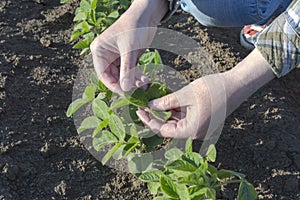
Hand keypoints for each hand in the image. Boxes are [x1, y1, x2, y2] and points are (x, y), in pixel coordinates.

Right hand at [90, 0, 167, 94]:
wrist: (147, 15)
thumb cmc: (134, 27)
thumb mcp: (130, 49)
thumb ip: (127, 69)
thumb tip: (125, 89)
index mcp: (99, 51)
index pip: (103, 74)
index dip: (114, 86)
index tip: (125, 94)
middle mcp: (106, 55)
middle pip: (113, 77)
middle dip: (126, 85)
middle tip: (137, 92)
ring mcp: (116, 57)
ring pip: (122, 76)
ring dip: (133, 82)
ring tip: (144, 85)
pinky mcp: (126, 58)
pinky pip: (130, 71)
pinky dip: (137, 77)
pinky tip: (146, 80)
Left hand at [137, 48, 274, 138]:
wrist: (238, 85)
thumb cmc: (214, 89)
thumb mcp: (186, 94)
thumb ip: (166, 101)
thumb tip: (150, 105)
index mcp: (191, 130)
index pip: (163, 130)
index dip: (149, 121)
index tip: (139, 110)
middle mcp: (195, 133)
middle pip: (169, 128)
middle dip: (156, 116)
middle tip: (143, 104)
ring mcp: (199, 127)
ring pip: (176, 122)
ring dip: (165, 112)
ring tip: (154, 100)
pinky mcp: (202, 121)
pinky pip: (184, 118)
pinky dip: (175, 110)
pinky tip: (168, 100)